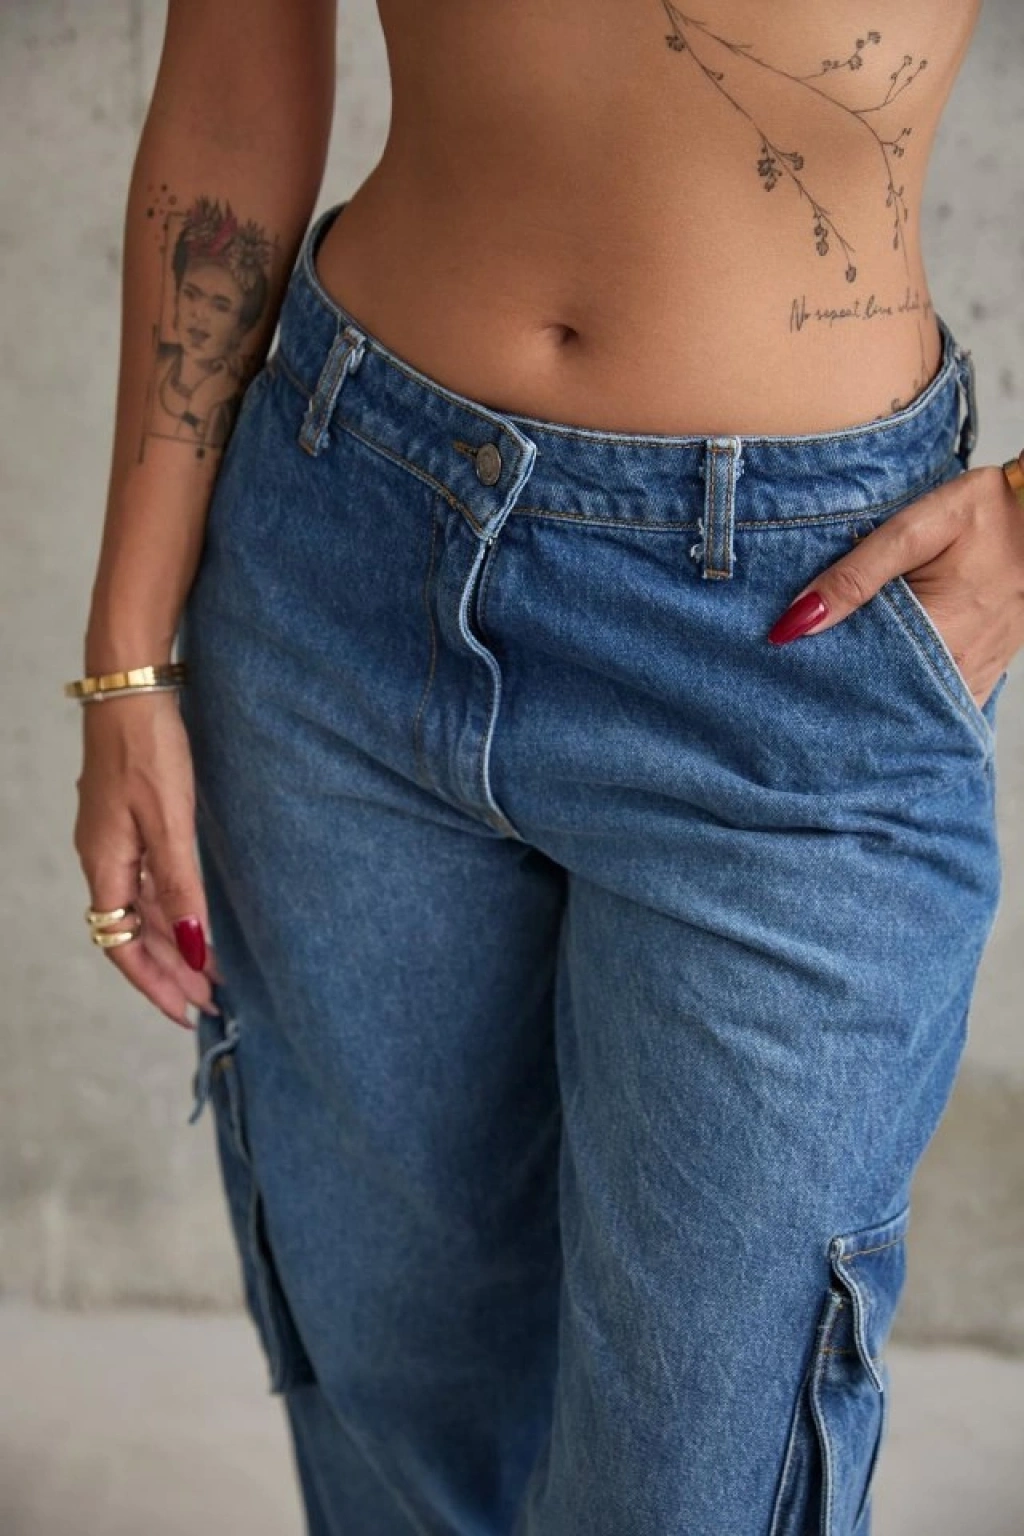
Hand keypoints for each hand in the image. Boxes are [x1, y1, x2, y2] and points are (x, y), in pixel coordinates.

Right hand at [73, 692, 221, 1029]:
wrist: (130, 688)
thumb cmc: (148, 749)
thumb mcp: (170, 822)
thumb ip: (180, 888)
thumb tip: (193, 949)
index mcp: (104, 864)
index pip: (122, 946)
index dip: (156, 984)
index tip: (190, 1013)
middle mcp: (101, 858)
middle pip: (131, 934)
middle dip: (169, 972)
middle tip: (212, 1001)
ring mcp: (111, 840)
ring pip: (137, 910)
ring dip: (170, 944)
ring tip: (207, 971)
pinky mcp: (126, 821)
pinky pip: (142, 883)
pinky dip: (167, 909)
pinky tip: (190, 918)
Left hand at [767, 464, 1023, 710]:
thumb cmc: (990, 511)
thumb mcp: (918, 529)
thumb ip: (856, 576)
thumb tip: (795, 622)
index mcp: (941, 637)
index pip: (857, 677)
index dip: (818, 670)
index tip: (785, 660)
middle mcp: (960, 669)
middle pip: (880, 696)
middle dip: (840, 684)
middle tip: (802, 666)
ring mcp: (977, 675)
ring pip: (908, 701)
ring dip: (873, 689)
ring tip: (836, 668)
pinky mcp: (986, 670)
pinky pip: (937, 697)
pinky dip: (906, 690)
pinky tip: (881, 674)